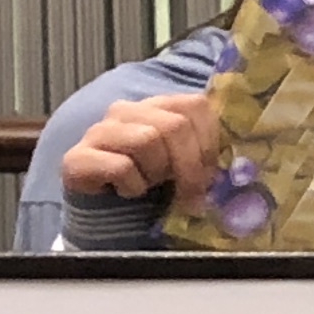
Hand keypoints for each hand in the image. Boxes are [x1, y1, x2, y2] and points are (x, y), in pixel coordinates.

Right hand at [60, 93, 227, 206]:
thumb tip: (235, 169)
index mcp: (158, 107)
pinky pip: (120, 166)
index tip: (209, 171)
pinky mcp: (78, 157)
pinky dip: (133, 187)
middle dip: (189, 165)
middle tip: (188, 191)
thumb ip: (206, 155)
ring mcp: (100, 131)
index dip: (209, 141)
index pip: (195, 105)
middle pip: (174, 125)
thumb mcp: (184, 165)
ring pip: (147, 141)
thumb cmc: (151, 183)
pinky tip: (127, 192)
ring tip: (150, 185)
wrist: (105, 209)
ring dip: (157, 174)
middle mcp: (127, 111)